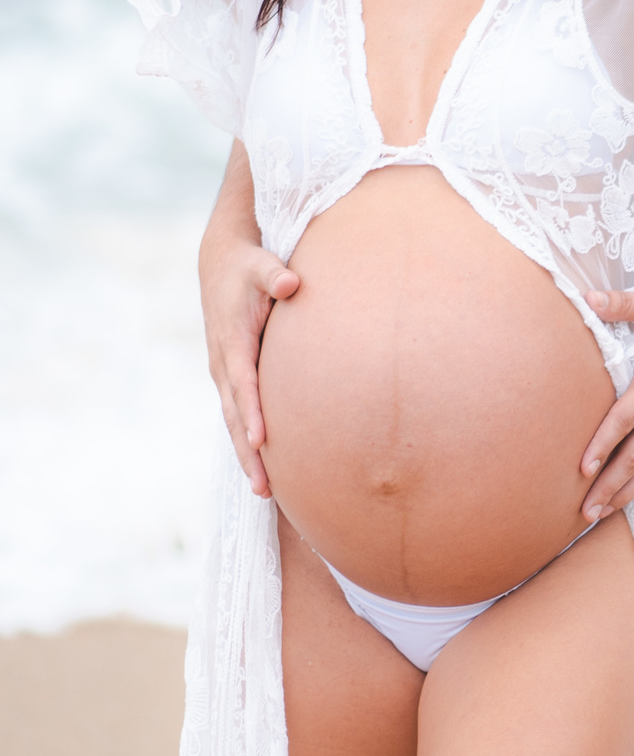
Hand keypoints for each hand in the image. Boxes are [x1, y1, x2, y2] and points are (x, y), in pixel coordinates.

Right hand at [198, 230, 298, 497]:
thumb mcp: (260, 263)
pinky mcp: (232, 375)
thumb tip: (291, 283)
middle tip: (265, 489)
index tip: (260, 440)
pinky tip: (264, 464)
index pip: (243, 383)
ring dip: (247, 455)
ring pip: (235, 421)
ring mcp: (225, 373)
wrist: (220, 264)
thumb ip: (274, 275)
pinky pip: (239, 413)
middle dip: (248, 452)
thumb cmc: (247, 266)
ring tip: (266, 492)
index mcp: (233, 342)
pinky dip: (247, 439)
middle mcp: (224, 364)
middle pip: (235, 416)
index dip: (250, 412)